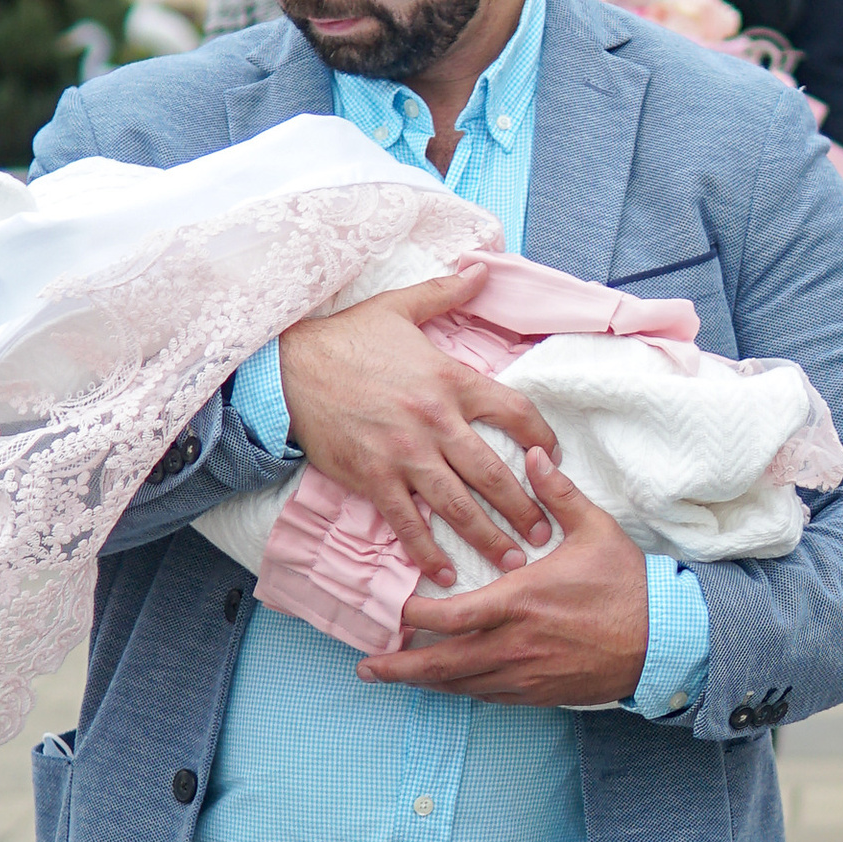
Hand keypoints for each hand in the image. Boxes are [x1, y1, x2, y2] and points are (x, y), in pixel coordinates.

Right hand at [277, 265, 556, 582]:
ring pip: (458, 504)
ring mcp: (404, 454)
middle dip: (523, 506)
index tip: (554, 459)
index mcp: (450, 380)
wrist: (288, 367)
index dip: (542, 438)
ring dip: (488, 536)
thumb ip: (446, 292)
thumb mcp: (399, 307)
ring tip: (513, 559)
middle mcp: (435, 422)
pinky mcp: (372, 477)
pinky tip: (446, 572)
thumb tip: (481, 268)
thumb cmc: (346, 337)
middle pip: (494, 472)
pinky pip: (408, 522)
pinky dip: (428, 550)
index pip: (516, 412)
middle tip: (545, 532)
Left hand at [356, 453, 649, 707]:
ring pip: (462, 686)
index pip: (452, 616)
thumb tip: (537, 453)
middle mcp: (515, 644)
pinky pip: (488, 696)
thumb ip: (559, 494)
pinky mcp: (539, 692)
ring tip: (392, 678)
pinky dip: (460, 691)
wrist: (664, 640)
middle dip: (401, 667)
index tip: (394, 609)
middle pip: (444, 664)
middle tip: (367, 666)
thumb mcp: (596, 529)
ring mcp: (526, 674)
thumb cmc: (628, 585)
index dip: (415, 618)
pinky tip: (444, 686)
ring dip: (424, 683)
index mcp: (521, 601)